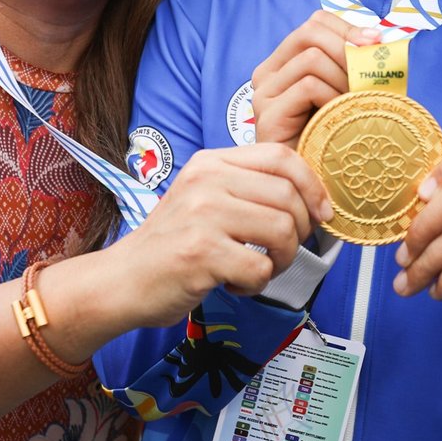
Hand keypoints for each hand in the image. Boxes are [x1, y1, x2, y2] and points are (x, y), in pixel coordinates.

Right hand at [115, 143, 330, 327]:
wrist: (120, 281)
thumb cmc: (172, 245)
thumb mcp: (204, 198)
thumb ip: (247, 187)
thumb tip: (311, 196)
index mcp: (211, 162)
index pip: (282, 155)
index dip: (313, 184)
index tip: (322, 212)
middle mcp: (206, 181)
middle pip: (288, 196)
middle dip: (301, 231)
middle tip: (282, 252)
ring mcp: (202, 215)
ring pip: (282, 231)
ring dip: (282, 260)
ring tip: (257, 269)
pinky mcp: (201, 254)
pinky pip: (261, 269)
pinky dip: (256, 285)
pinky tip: (233, 283)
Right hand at [251, 10, 381, 146]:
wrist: (313, 189)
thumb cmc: (334, 141)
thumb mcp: (349, 94)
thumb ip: (359, 66)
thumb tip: (382, 36)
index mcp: (285, 63)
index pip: (315, 23)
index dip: (348, 27)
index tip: (376, 42)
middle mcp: (268, 74)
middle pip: (310, 32)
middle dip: (347, 49)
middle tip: (367, 77)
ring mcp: (263, 94)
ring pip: (312, 57)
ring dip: (343, 79)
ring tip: (351, 105)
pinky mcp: (267, 115)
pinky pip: (309, 86)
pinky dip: (333, 98)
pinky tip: (338, 119)